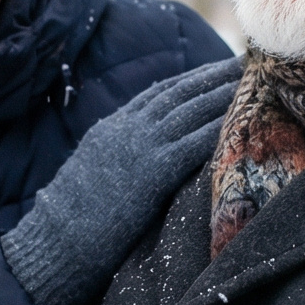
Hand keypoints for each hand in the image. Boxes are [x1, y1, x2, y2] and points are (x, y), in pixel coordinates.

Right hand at [0, 55, 242, 304]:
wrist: (52, 241)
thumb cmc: (67, 222)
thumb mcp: (90, 176)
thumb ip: (115, 159)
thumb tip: (135, 163)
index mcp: (111, 129)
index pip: (158, 94)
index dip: (191, 80)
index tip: (215, 69)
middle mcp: (126, 130)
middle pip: (180, 93)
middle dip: (214, 76)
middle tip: (245, 62)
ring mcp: (138, 149)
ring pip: (190, 111)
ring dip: (224, 94)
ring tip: (252, 81)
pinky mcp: (151, 173)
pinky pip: (192, 144)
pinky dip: (218, 128)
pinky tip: (241, 120)